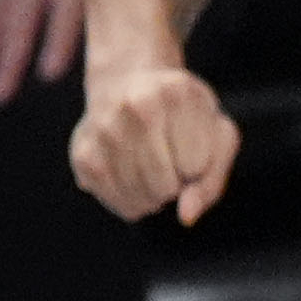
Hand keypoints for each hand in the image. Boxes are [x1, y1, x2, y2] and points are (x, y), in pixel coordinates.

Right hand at [71, 61, 241, 223]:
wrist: (129, 83)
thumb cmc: (184, 116)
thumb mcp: (217, 137)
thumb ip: (212, 180)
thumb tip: (186, 217)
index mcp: (175, 93)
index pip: (195, 166)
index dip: (198, 165)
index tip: (191, 142)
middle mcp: (134, 106)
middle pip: (165, 186)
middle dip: (176, 184)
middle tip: (172, 158)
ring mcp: (104, 129)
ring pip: (141, 199)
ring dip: (156, 196)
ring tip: (154, 167)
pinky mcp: (83, 153)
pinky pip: (118, 203)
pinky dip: (134, 202)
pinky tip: (136, 177)